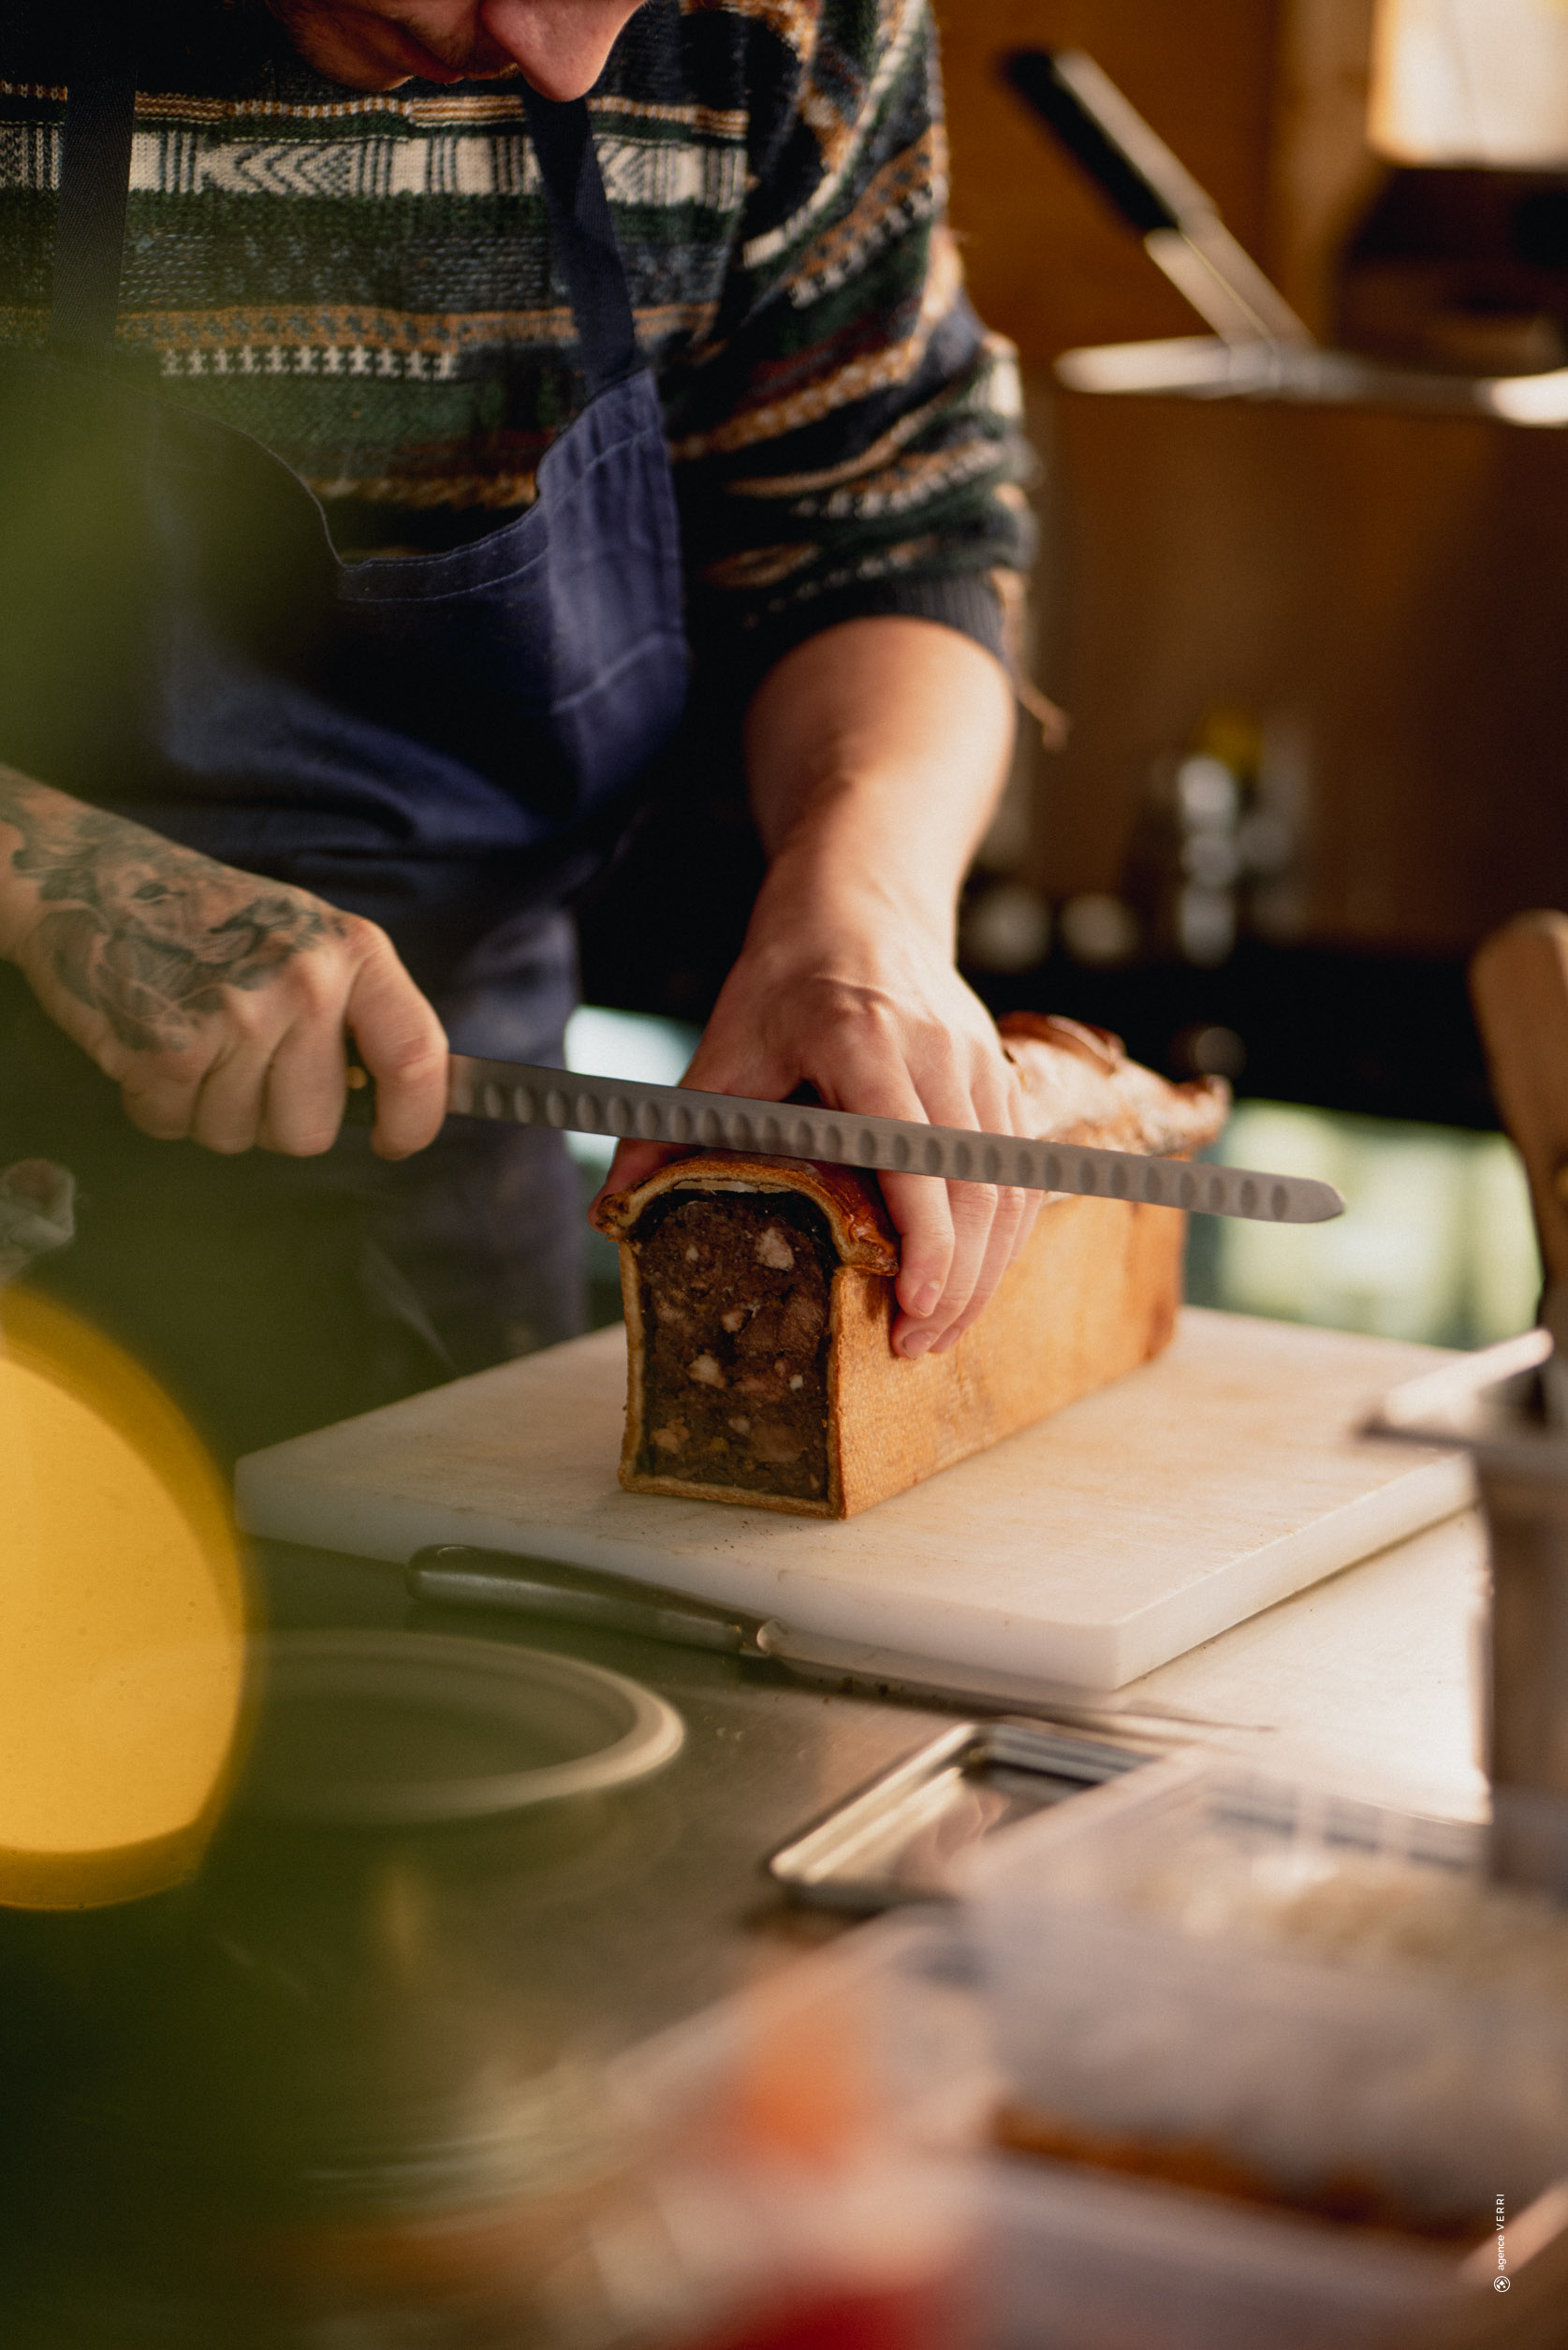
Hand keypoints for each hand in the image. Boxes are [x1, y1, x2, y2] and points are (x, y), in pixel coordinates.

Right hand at [0, 773, 446, 1157]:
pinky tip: (154, 1047)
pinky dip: (158, 1103)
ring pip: (238, 1137)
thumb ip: (354, 1011)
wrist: (94, 878)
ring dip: (209, 1110)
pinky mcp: (169, 1047)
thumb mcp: (308, 938)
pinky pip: (175, 1126)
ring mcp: (237, 1016)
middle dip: (273, 1120)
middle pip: (311, 1131)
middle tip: (241, 1063)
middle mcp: (305, 983)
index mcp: (354, 953)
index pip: (416, 1058)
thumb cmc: (211, 919)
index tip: (392, 1141)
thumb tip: (383, 1100)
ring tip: (194, 1041)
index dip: (414, 1121)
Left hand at [597, 895, 1039, 1357]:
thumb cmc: (788, 974)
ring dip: (986, 1269)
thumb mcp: (723, 1043)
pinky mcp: (1002, 1076)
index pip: (913, 1153)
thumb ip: (673, 1128)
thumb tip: (613, 1207)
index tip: (911, 1307)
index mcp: (864, 1039)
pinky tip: (971, 1280)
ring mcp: (982, 1062)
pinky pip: (1019, 1170)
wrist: (862, 904)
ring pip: (1009, 1184)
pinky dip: (1003, 1235)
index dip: (926, 1239)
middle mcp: (938, 1051)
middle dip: (956, 1281)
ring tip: (942, 1331)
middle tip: (916, 1349)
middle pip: (975, 1186)